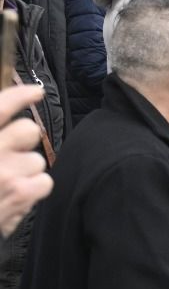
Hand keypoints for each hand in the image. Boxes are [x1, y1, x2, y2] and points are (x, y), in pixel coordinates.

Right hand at [0, 84, 49, 235]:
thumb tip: (5, 123)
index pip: (0, 106)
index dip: (20, 95)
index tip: (34, 91)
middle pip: (29, 131)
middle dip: (23, 141)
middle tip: (9, 154)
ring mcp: (6, 172)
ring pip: (37, 159)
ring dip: (26, 170)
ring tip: (5, 183)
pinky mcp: (21, 194)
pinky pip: (44, 182)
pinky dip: (33, 190)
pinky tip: (15, 197)